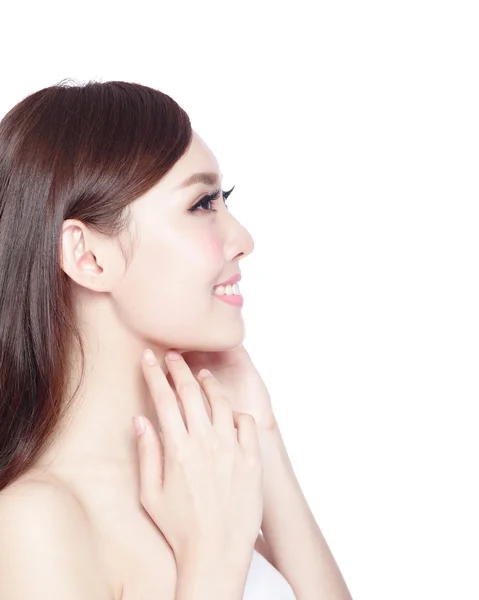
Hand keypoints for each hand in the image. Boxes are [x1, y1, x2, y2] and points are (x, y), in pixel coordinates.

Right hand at [135, 349, 263, 567]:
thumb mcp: (151, 495)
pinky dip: (236, 413)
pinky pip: (247, 423)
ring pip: (221, 402)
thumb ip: (147, 453)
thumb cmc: (180, 529)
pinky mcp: (252, 460)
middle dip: (179, 368)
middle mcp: (206, 443)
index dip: (154, 374)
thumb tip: (140, 419)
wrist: (216, 555)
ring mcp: (232, 450)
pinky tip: (229, 413)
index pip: (164, 399)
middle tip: (174, 356)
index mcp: (179, 449)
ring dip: (209, 385)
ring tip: (202, 377)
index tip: (149, 358)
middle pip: (191, 391)